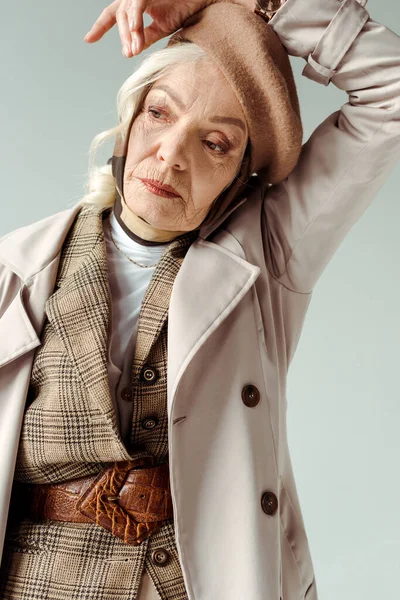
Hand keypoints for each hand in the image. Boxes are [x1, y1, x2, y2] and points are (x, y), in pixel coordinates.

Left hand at [84, 0, 220, 57]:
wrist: (201, 2)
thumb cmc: (182, 10)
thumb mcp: (160, 28)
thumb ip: (144, 37)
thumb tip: (130, 51)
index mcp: (134, 5)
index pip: (112, 15)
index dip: (100, 27)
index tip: (88, 40)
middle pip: (118, 16)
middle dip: (122, 37)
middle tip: (129, 53)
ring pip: (125, 13)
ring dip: (129, 34)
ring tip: (134, 49)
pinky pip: (137, 5)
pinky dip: (134, 20)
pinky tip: (135, 33)